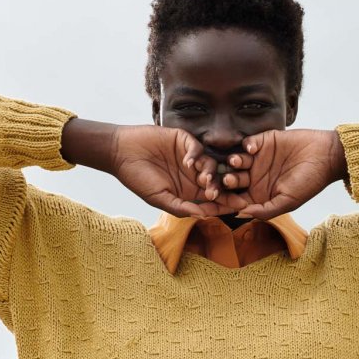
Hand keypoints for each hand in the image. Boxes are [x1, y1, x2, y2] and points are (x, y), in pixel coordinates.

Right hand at [111, 125, 256, 218]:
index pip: (212, 200)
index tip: (238, 209)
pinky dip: (196, 155)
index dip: (224, 204)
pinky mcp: (184, 141)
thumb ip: (181, 208)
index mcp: (189, 192)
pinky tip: (188, 162)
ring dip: (210, 173)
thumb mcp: (159, 199)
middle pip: (216, 182)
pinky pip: (198, 148)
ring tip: (204, 179)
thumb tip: (204, 217)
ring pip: (210, 165)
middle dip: (223, 189)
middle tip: (221, 193)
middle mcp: (192, 175)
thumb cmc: (137, 179)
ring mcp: (189, 158)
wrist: (120, 153)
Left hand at [183, 128, 346, 218]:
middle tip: (224, 180)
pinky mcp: (262, 142)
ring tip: (237, 162)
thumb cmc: (310, 183)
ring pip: (236, 162)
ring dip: (233, 163)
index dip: (220, 205)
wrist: (326, 156)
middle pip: (230, 181)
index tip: (205, 208)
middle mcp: (254, 178)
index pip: (233, 201)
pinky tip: (252, 149)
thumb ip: (264, 210)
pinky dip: (246, 146)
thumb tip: (239, 215)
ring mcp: (257, 160)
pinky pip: (246, 144)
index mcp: (257, 195)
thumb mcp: (288, 201)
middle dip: (223, 183)